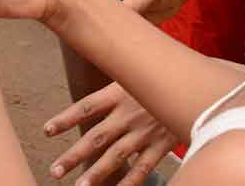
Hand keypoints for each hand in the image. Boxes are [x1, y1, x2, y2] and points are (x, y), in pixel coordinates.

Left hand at [44, 83, 175, 185]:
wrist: (198, 84)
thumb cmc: (161, 75)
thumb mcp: (135, 70)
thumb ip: (115, 78)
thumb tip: (93, 73)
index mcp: (119, 93)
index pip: (86, 106)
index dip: (66, 118)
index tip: (47, 130)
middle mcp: (129, 114)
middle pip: (96, 137)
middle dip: (74, 155)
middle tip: (55, 170)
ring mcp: (145, 132)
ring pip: (116, 156)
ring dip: (96, 173)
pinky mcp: (161, 145)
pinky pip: (142, 168)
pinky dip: (129, 182)